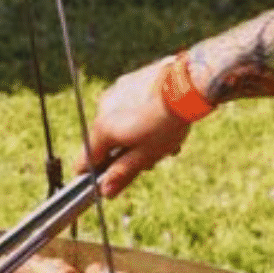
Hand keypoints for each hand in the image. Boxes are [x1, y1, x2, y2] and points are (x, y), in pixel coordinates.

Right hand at [76, 56, 191, 197]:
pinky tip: (161, 115)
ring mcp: (115, 92)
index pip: (87, 158)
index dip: (95, 173)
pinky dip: (139, 113)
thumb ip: (123, 173)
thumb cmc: (165, 124)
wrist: (186, 85)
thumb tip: (105, 192)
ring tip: (164, 136)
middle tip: (151, 157)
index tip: (107, 181)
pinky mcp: (128, 80)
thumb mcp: (146, 155)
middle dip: (125, 151)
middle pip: (106, 140)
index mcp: (103, 130)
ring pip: (118, 121)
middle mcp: (102, 108)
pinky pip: (128, 104)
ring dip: (134, 132)